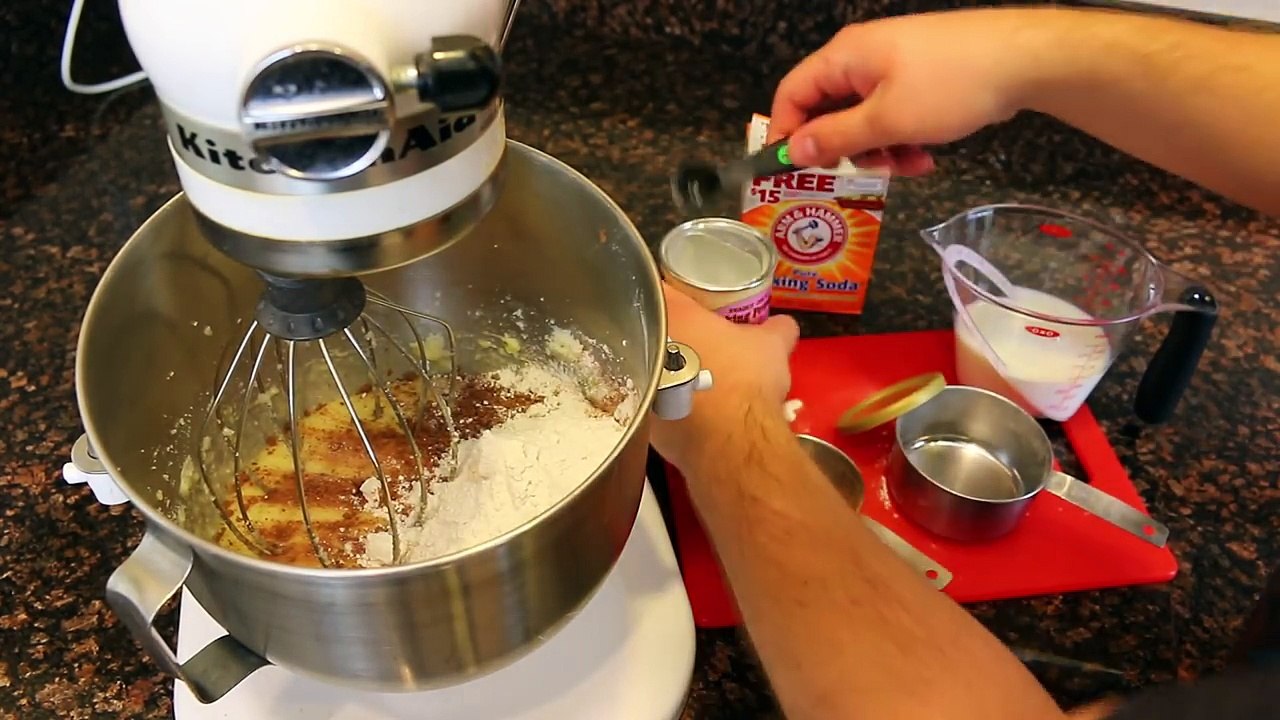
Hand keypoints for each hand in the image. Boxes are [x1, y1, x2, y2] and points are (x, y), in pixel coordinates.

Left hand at [650, 282, 798, 476]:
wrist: (732, 440)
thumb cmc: (746, 379)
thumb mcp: (772, 345)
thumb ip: (776, 328)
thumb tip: (784, 325)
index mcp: (671, 314)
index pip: (659, 288)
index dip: (675, 294)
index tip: (690, 304)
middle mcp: (644, 345)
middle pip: (650, 331)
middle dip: (671, 337)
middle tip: (697, 344)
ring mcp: (639, 384)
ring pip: (649, 369)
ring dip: (668, 373)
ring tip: (695, 380)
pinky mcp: (644, 421)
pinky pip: (655, 405)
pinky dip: (671, 406)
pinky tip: (693, 411)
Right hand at [768, 9, 1048, 172]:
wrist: (1025, 59)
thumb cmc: (949, 86)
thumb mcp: (887, 121)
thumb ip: (835, 138)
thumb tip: (792, 151)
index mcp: (845, 57)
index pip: (792, 94)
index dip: (785, 133)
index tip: (792, 172)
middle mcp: (863, 56)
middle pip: (829, 109)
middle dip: (845, 148)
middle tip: (865, 174)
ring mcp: (895, 65)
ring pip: (865, 117)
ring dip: (880, 150)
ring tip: (909, 166)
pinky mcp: (922, 76)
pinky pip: (894, 112)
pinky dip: (903, 138)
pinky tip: (927, 157)